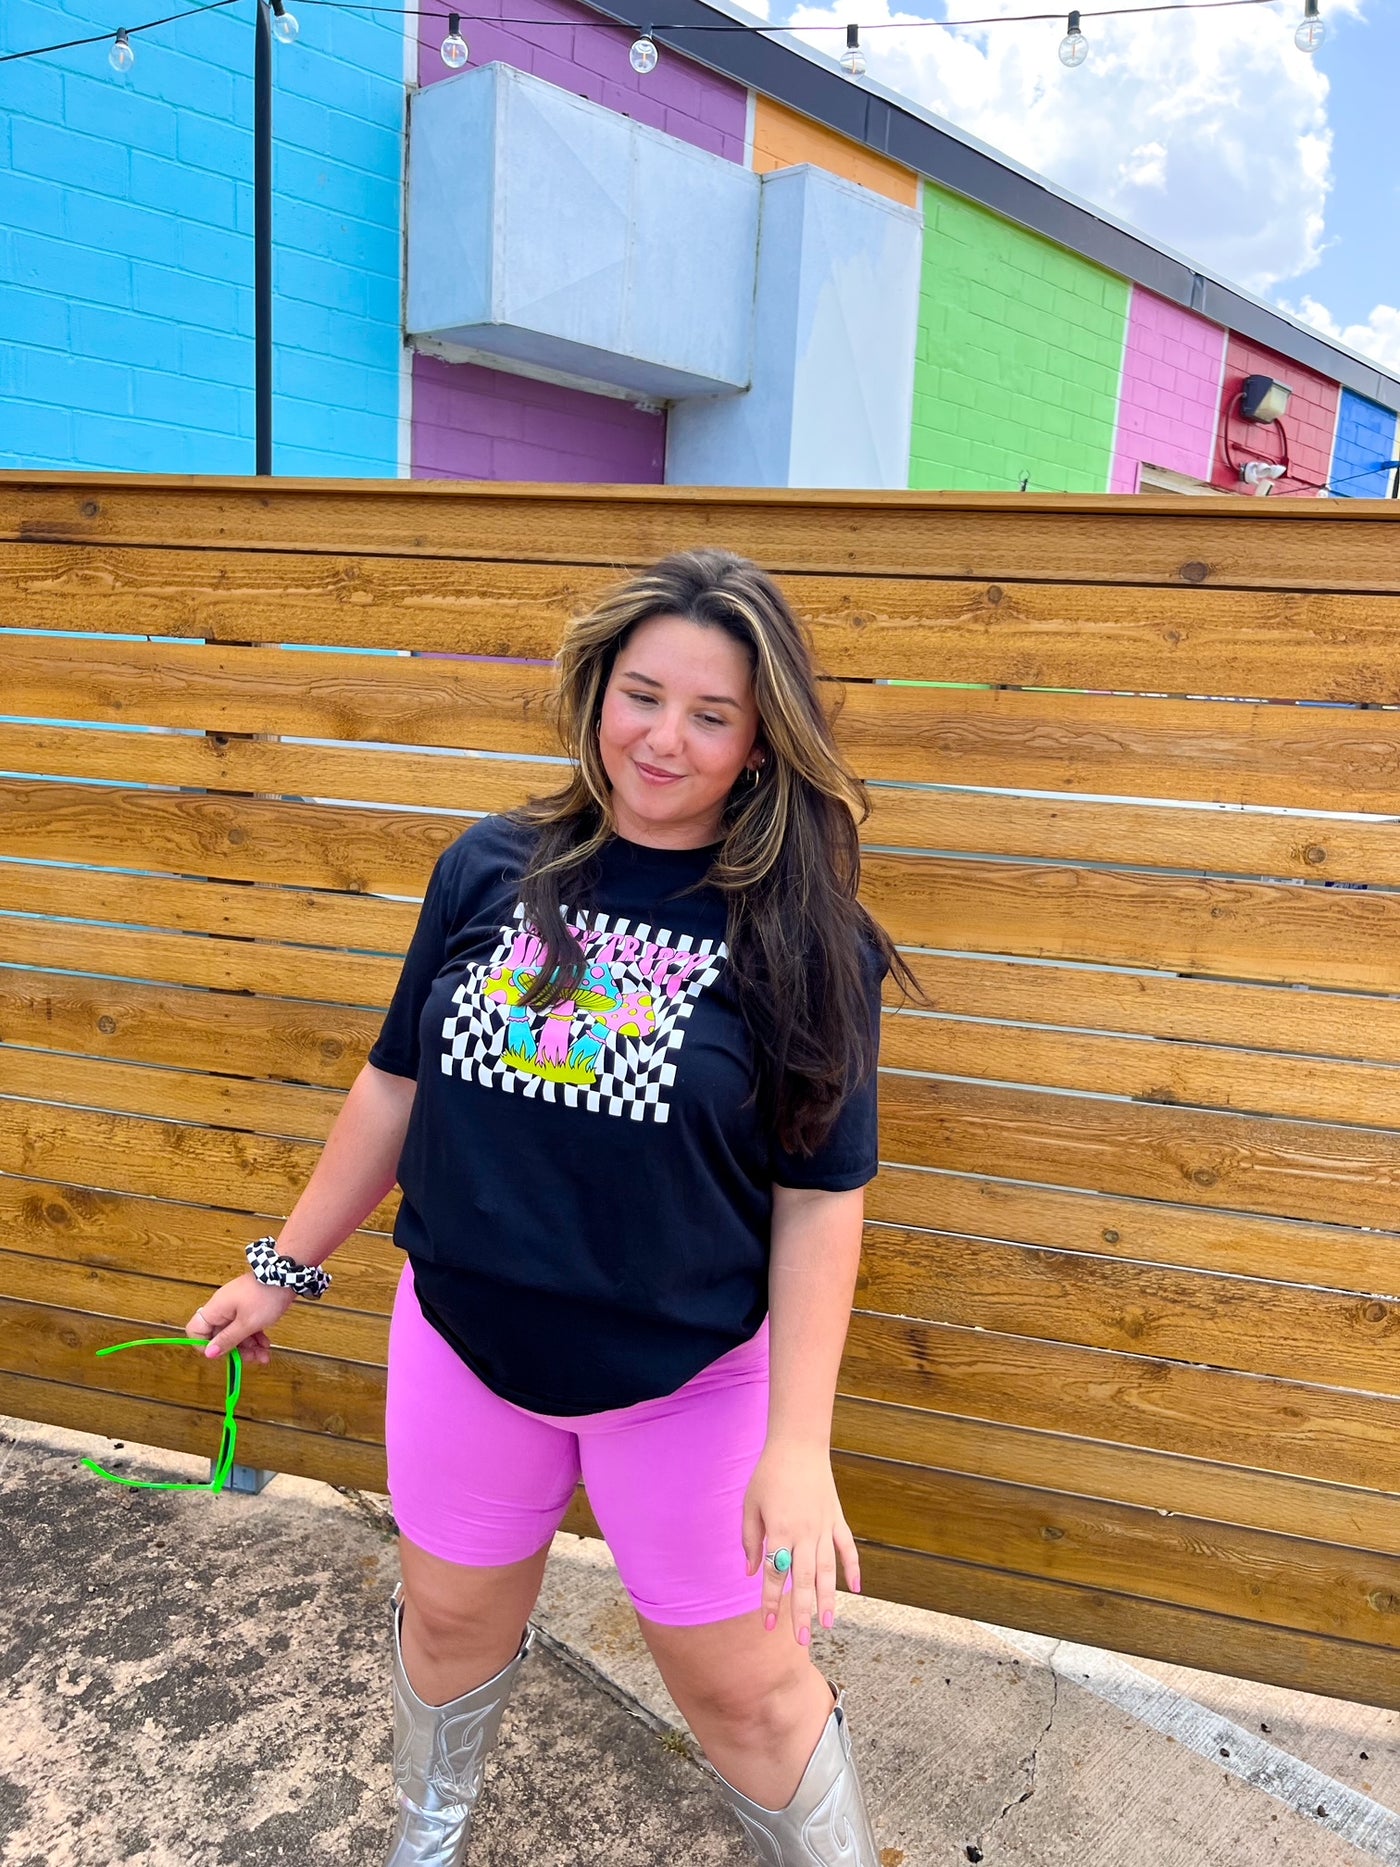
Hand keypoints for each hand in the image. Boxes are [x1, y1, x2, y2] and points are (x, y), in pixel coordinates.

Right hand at [185, 1273, 296, 1364]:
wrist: (287, 1276)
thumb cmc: (265, 1297)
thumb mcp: (247, 1324)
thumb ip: (228, 1340)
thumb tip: (208, 1354)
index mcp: (216, 1309)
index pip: (196, 1330)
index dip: (205, 1345)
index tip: (222, 1354)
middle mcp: (223, 1308)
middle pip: (219, 1336)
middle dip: (236, 1350)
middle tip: (253, 1358)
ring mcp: (236, 1307)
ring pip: (235, 1333)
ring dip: (249, 1347)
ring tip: (264, 1355)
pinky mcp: (249, 1307)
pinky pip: (246, 1326)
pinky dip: (255, 1336)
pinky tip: (266, 1344)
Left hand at [741, 1439, 860, 1645]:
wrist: (797, 1445)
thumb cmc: (768, 1474)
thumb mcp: (750, 1505)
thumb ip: (751, 1540)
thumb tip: (750, 1573)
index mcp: (780, 1531)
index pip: (776, 1575)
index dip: (772, 1602)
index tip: (769, 1626)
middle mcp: (805, 1533)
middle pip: (804, 1580)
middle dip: (802, 1612)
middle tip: (802, 1640)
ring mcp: (824, 1526)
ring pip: (829, 1569)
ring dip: (829, 1598)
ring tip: (829, 1624)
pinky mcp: (837, 1518)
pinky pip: (847, 1547)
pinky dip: (854, 1567)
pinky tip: (857, 1588)